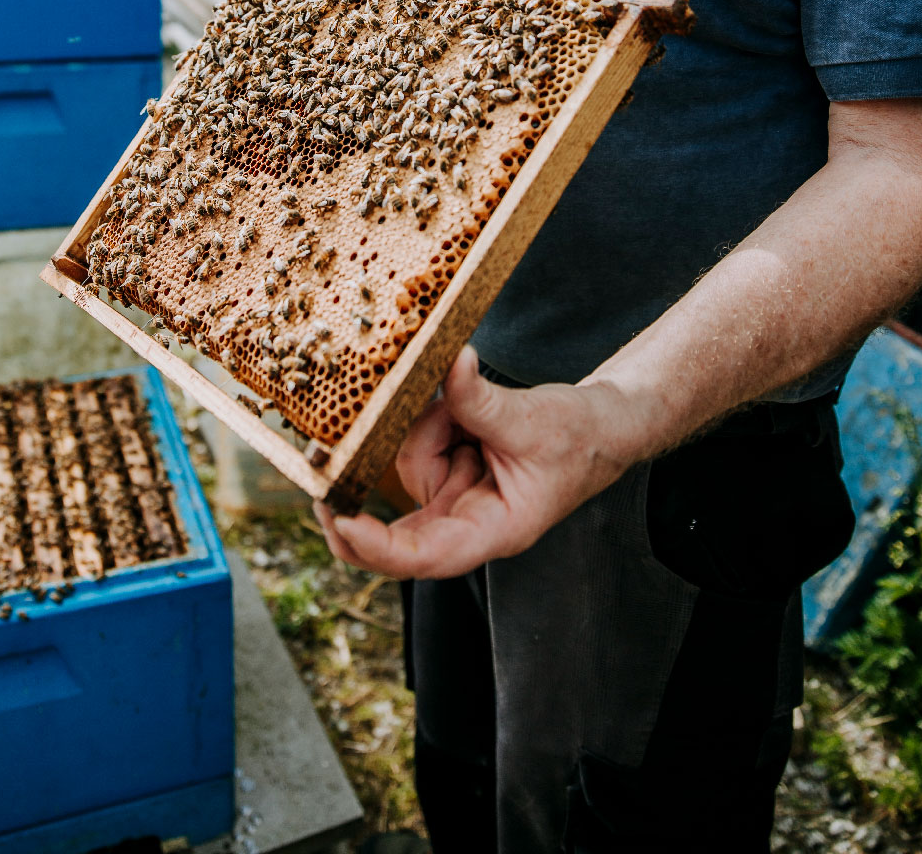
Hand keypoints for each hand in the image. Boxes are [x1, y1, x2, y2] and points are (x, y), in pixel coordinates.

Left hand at [313, 348, 644, 578]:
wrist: (601, 426)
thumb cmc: (577, 437)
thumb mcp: (530, 419)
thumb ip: (482, 401)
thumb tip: (450, 364)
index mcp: (492, 531)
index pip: (423, 556)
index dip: (377, 547)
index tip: (341, 521)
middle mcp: (467, 521)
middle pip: (396, 534)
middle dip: (359, 506)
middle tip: (320, 479)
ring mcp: (455, 494)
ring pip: (409, 464)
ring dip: (428, 425)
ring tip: (468, 400)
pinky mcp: (451, 466)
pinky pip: (420, 439)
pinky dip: (435, 416)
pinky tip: (462, 402)